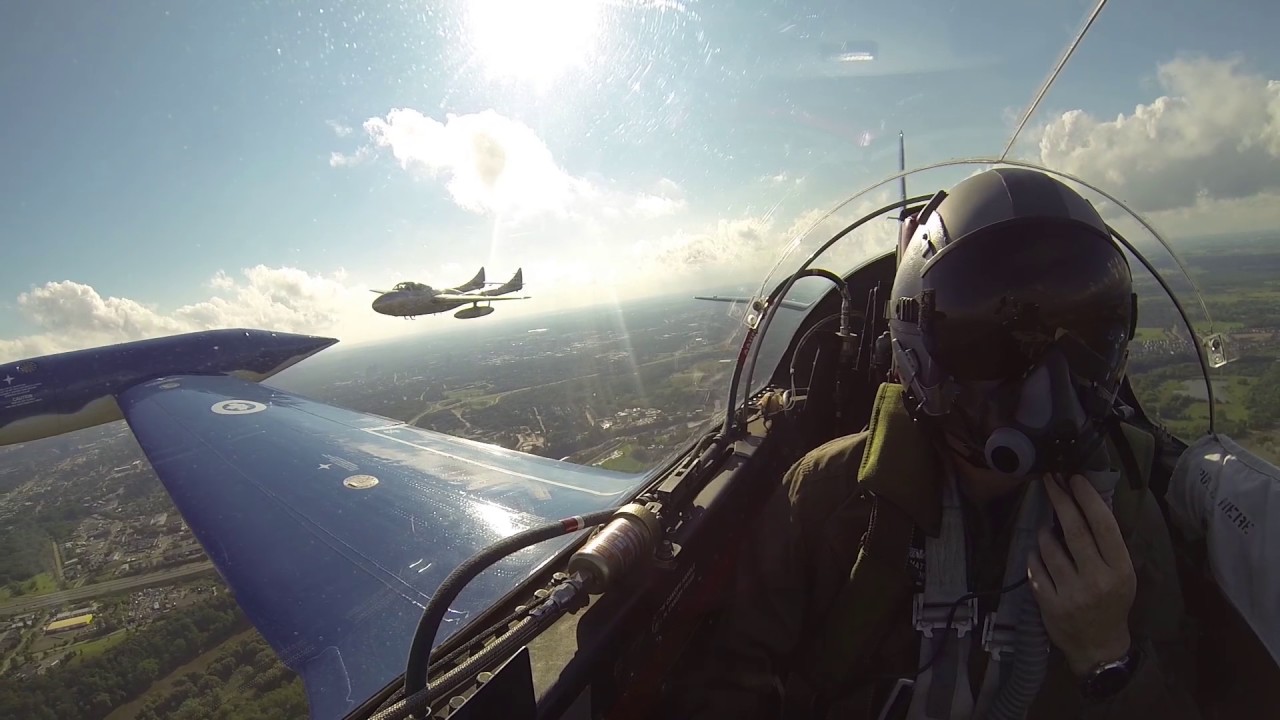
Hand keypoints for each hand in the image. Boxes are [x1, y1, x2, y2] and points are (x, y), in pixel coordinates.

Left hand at [1027, 474, 1136, 676]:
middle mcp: (1097, 580)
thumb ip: (1106, 544)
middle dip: (1060, 500)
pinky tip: (1039, 554)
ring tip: (1047, 531)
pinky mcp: (1049, 603)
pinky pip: (1034, 567)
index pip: (1103, 526)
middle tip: (1050, 480)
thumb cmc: (1111, 602)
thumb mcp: (1122, 574)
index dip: (1088, 499)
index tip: (1075, 478)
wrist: (1099, 644)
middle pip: (1074, 531)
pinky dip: (1034, 555)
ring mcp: (1071, 593)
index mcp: (1120, 570)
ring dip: (1044, 533)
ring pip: (1049, 547)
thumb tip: (1087, 502)